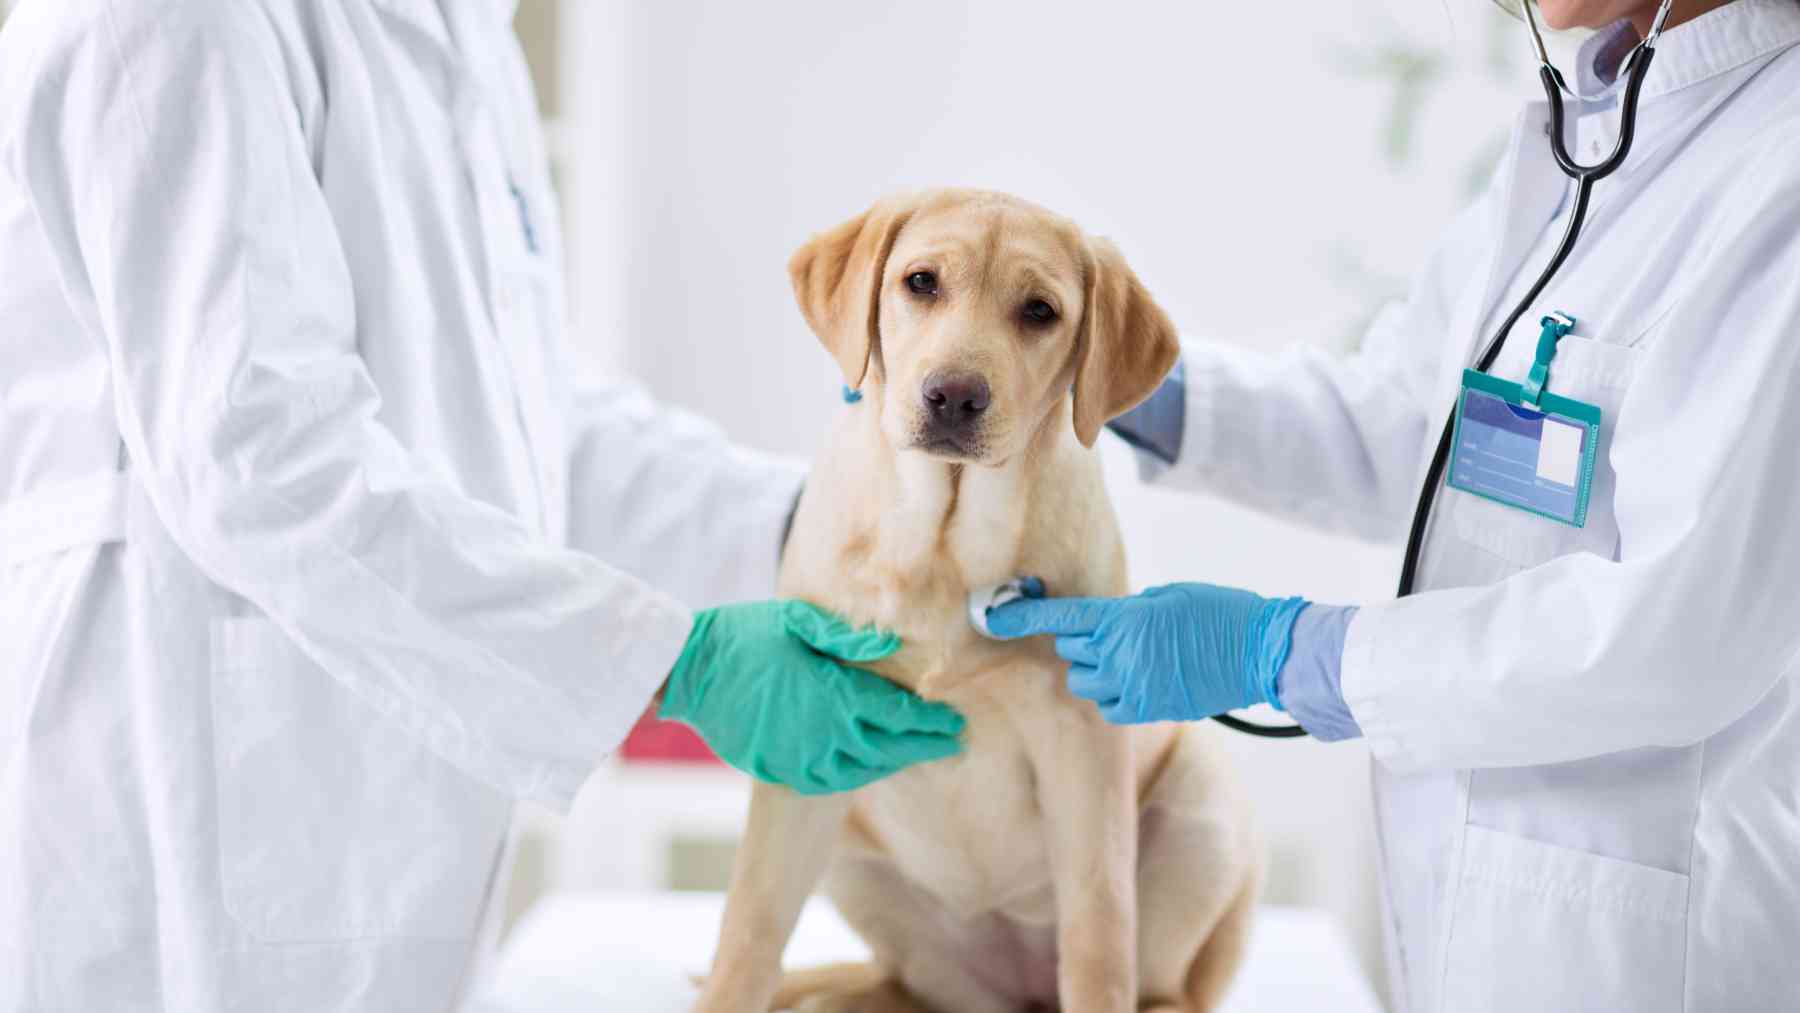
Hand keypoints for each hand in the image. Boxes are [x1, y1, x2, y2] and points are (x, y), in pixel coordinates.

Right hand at [661, 600, 963, 793]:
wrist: (689, 670)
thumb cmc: (744, 636)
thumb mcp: (798, 621)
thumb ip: (847, 638)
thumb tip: (894, 645)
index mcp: (835, 695)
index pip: (898, 715)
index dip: (930, 722)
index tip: (954, 723)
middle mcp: (824, 734)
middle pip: (889, 748)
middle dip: (924, 746)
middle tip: (952, 743)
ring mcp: (801, 758)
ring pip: (862, 769)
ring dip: (893, 762)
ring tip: (915, 753)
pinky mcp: (779, 770)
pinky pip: (829, 782)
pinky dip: (856, 775)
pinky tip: (867, 766)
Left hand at [984, 582, 1307, 723]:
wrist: (1261, 652)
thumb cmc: (1220, 613)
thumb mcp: (1168, 597)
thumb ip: (1130, 611)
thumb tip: (1107, 624)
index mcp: (1125, 620)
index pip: (1061, 619)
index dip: (1020, 617)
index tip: (991, 615)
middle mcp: (1122, 655)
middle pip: (1071, 651)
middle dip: (1082, 642)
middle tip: (1112, 634)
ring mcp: (1135, 687)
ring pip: (1086, 683)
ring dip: (1096, 670)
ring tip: (1129, 659)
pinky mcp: (1150, 710)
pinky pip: (1110, 707)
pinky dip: (1115, 696)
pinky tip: (1139, 682)